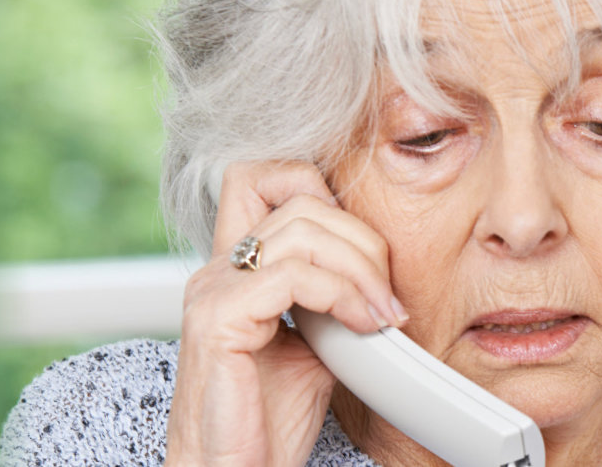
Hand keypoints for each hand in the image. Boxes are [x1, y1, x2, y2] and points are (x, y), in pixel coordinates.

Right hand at [164, 160, 404, 465]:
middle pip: (299, 197)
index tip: (366, 257)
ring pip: (302, 229)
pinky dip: (341, 294)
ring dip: (361, 269)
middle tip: (388, 298)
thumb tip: (377, 279)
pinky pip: (292, 275)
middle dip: (362, 240)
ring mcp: (212, 290)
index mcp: (235, 270)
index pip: (264, 176)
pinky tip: (362, 326)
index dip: (324, 193)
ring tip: (382, 316)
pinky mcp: (218, 320)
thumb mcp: (313, 348)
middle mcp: (216, 270)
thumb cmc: (266, 426)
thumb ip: (330, 300)